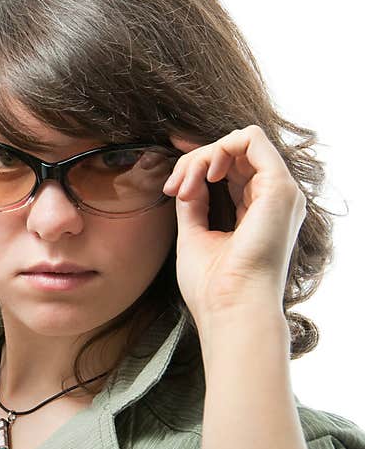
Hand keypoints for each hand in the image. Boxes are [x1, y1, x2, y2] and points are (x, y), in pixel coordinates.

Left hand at [164, 125, 305, 324]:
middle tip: (172, 188)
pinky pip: (250, 139)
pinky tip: (204, 174)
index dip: (195, 168)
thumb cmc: (213, 286)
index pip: (228, 169)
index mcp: (255, 211)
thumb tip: (187, 178)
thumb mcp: (195, 233)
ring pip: (239, 142)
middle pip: (232, 153)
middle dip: (193, 161)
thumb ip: (193, 202)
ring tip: (182, 187)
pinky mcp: (279, 187)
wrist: (229, 308)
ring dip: (201, 156)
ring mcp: (279, 192)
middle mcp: (272, 199)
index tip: (170, 190)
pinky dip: (218, 149)